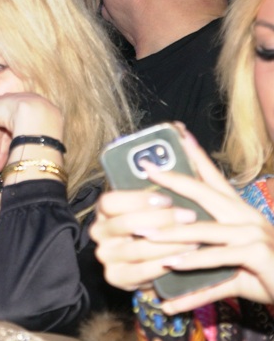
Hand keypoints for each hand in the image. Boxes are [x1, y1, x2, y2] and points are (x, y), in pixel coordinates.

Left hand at [0, 93, 64, 177]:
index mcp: (30, 109)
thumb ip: (32, 143)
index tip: (8, 165)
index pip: (16, 131)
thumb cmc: (46, 132)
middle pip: (1, 133)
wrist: (38, 118)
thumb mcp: (41, 138)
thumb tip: (29, 157)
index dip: (9, 149)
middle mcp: (13, 105)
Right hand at [90, 188, 196, 291]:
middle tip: (189, 217)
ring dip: (168, 244)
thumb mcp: (150, 206)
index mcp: (103, 211)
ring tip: (195, 239)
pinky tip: (183, 259)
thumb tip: (179, 156)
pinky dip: (164, 265)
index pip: (110, 201)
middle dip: (161, 220)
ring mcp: (106, 256)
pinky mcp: (116, 277)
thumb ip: (160, 184)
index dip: (137, 199)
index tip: (166, 199)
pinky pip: (140, 272)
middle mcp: (99, 232)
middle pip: (125, 223)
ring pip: (136, 248)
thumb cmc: (154, 228)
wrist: (147, 264)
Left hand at [128, 132, 273, 312]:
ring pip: (203, 229)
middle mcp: (246, 217)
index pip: (214, 177)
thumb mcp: (234, 256)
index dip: (196, 154)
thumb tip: (171, 253)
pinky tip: (172, 263)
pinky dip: (193, 262)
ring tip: (144, 232)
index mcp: (239, 211)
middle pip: (204, 193)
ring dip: (171, 232)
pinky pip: (218, 257)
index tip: (178, 132)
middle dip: (173, 179)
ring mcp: (253, 234)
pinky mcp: (257, 255)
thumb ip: (204, 251)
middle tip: (147, 169)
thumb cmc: (265, 272)